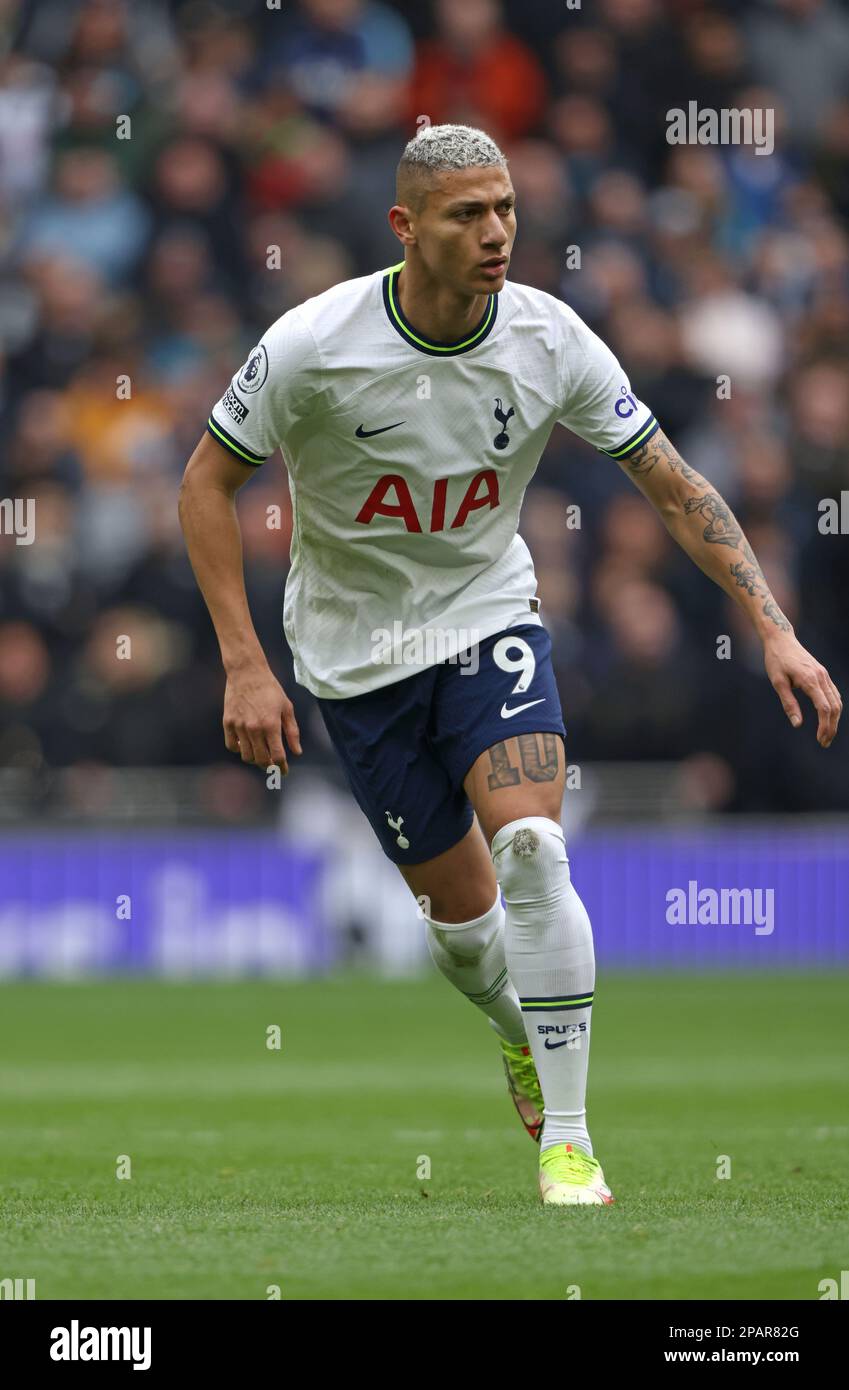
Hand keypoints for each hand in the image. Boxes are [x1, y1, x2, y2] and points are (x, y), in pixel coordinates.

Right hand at [222, 660, 301, 771]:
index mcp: (271, 725)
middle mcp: (254, 729)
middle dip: (269, 766)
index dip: (282, 767)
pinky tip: (245, 745)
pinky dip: (239, 750)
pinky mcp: (228, 722)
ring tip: (260, 754)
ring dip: (254, 759)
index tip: (284, 770)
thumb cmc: (270, 689)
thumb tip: (297, 752)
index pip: (277, 756)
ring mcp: (239, 726)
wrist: (247, 673)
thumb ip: (292, 731)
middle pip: (261, 759)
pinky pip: (231, 746)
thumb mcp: (287, 707)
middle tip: (273, 764)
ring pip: (246, 756)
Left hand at [763, 633, 841, 747]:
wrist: (781, 639)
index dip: (825, 726)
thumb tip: (797, 724)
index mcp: (810, 680)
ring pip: (837, 701)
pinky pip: (834, 693)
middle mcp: (821, 677)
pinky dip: (835, 708)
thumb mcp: (778, 682)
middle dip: (831, 727)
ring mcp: (824, 675)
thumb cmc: (776, 660)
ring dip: (834, 719)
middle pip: (834, 707)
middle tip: (824, 743)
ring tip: (826, 734)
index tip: (820, 740)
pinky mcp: (823, 674)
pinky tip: (829, 717)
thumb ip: (788, 703)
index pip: (824, 708)